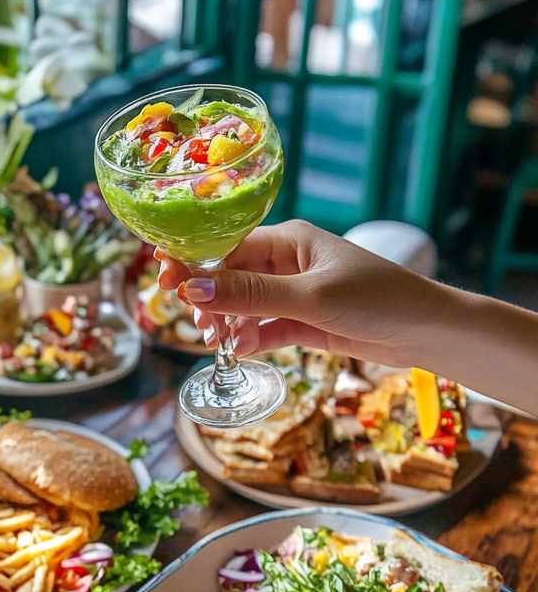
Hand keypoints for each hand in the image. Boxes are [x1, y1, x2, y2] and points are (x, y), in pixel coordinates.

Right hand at [155, 220, 445, 367]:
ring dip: (226, 322)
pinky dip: (249, 338)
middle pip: (230, 276)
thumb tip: (193, 289)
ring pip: (243, 305)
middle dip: (208, 297)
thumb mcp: (309, 296)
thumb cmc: (378, 299)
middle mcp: (287, 263)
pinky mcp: (303, 322)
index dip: (194, 262)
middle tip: (190, 320)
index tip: (163, 279)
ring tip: (214, 342)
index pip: (227, 246)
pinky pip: (263, 327)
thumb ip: (250, 295)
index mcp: (289, 241)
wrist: (429, 333)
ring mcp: (294, 294)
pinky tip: (237, 350)